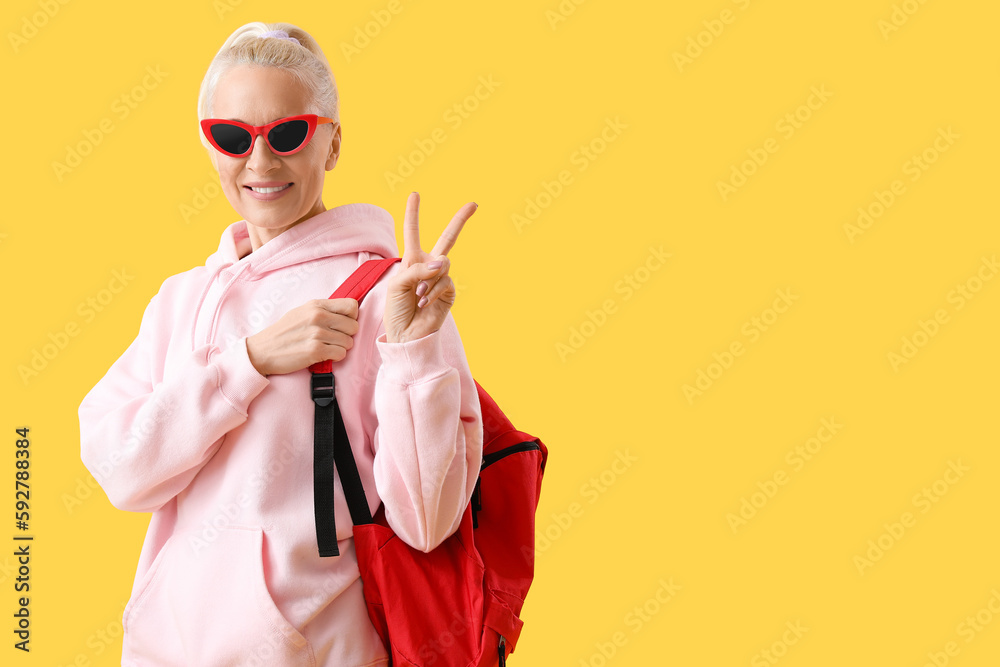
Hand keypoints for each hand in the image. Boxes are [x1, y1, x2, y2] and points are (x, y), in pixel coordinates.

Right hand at [246, 298, 359, 375]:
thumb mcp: (302, 312)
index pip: (351, 306)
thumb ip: (323, 310)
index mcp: (316, 305)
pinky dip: (335, 357)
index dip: (352, 317)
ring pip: (348, 342)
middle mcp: (318, 317)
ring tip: (326, 347)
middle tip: (334, 339)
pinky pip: (341, 354)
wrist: (263, 350)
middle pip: (353, 326)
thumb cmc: (284, 332)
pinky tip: (324, 355)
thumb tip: (346, 313)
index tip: (343, 324)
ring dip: (340, 347)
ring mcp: (317, 334)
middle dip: (347, 335)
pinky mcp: (316, 351)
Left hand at [383, 192, 476, 343]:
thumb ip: (417, 269)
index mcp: (412, 260)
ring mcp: (441, 278)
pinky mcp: (449, 292)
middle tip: (474, 204)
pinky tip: (425, 303)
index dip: (413, 214)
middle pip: (448, 238)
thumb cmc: (396, 310)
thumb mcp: (397, 284)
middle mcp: (428, 266)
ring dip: (428, 279)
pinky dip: (433, 291)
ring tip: (418, 296)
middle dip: (460, 220)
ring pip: (443, 264)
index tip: (415, 194)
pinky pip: (445, 281)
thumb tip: (443, 263)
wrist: (406, 335)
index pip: (412, 233)